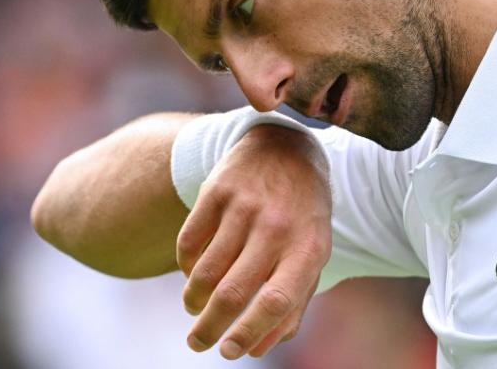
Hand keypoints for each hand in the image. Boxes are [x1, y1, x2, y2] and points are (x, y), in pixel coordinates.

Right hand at [176, 124, 331, 359]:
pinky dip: (185, 267)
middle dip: (209, 327)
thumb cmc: (300, 216)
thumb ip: (291, 304)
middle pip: (234, 291)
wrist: (286, 148)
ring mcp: (244, 206)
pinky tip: (191, 274)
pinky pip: (189, 242)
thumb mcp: (311, 255)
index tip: (229, 353)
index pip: (277, 300)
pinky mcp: (215, 190)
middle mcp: (276, 227)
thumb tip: (254, 349)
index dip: (251, 332)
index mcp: (308, 249)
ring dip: (193, 299)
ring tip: (193, 308)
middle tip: (196, 343)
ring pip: (206, 269)